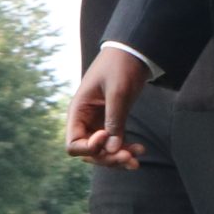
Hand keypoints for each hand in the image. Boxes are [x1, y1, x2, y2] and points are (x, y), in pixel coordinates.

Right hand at [65, 48, 151, 168]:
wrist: (133, 53)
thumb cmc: (120, 66)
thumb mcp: (118, 91)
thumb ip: (114, 119)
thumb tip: (112, 148)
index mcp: (78, 111)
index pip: (73, 144)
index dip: (89, 148)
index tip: (106, 136)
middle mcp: (85, 121)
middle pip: (89, 153)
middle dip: (107, 158)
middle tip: (128, 157)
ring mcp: (98, 123)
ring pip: (103, 152)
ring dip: (117, 158)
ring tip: (136, 160)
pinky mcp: (112, 123)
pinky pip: (115, 144)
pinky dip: (125, 150)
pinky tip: (140, 150)